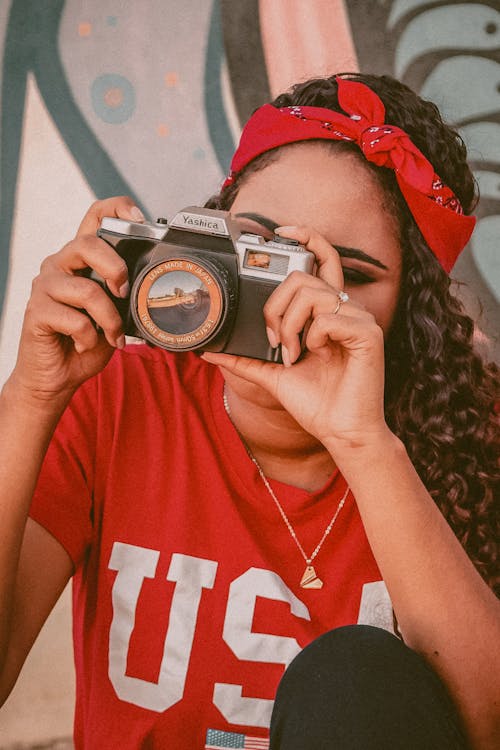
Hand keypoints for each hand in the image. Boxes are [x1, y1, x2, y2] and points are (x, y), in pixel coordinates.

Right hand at [10, 197, 143, 405]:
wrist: (58, 376)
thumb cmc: (87, 341)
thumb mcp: (115, 313)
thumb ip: (125, 293)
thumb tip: (151, 282)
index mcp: (81, 258)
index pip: (95, 215)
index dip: (117, 208)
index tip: (140, 219)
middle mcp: (60, 264)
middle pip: (89, 243)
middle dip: (116, 268)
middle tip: (124, 294)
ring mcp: (45, 285)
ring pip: (87, 290)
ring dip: (109, 320)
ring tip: (111, 336)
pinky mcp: (36, 310)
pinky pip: (75, 320)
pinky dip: (90, 339)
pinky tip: (86, 345)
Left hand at [202, 225, 389, 451]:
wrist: (339, 432)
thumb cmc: (316, 403)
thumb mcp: (272, 376)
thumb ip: (245, 359)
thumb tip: (211, 351)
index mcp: (327, 314)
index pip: (323, 261)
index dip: (307, 237)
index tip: (283, 230)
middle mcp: (344, 310)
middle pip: (303, 277)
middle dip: (277, 308)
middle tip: (277, 340)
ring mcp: (359, 320)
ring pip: (312, 294)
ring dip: (291, 325)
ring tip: (293, 353)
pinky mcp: (368, 334)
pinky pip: (328, 318)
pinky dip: (312, 338)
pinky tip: (315, 356)